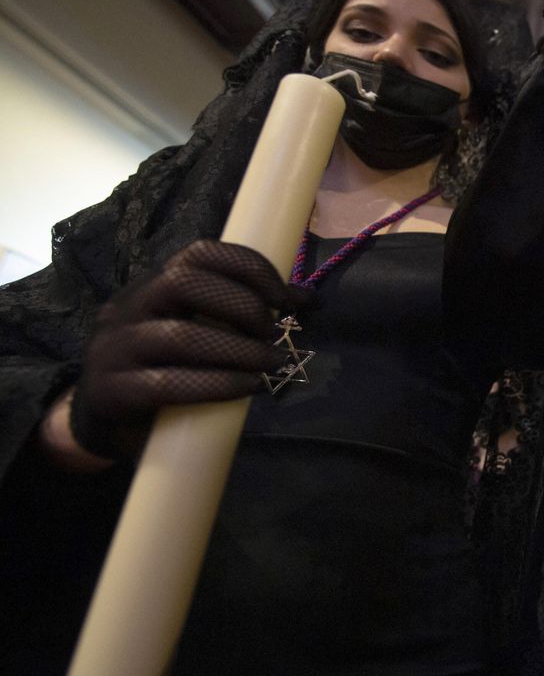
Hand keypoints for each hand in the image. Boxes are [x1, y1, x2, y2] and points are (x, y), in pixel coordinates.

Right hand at [70, 241, 304, 458]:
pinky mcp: (112, 392)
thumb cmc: (163, 369)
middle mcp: (128, 308)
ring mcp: (114, 349)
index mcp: (154, 286)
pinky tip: (248, 388)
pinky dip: (217, 384)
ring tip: (272, 365)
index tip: (288, 299)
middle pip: (183, 282)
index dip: (249, 267)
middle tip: (272, 334)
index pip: (199, 253)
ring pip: (179, 335)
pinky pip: (166, 384)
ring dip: (238, 350)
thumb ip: (240, 313)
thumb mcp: (200, 332)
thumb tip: (308, 300)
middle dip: (242, 305)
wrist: (103, 422)